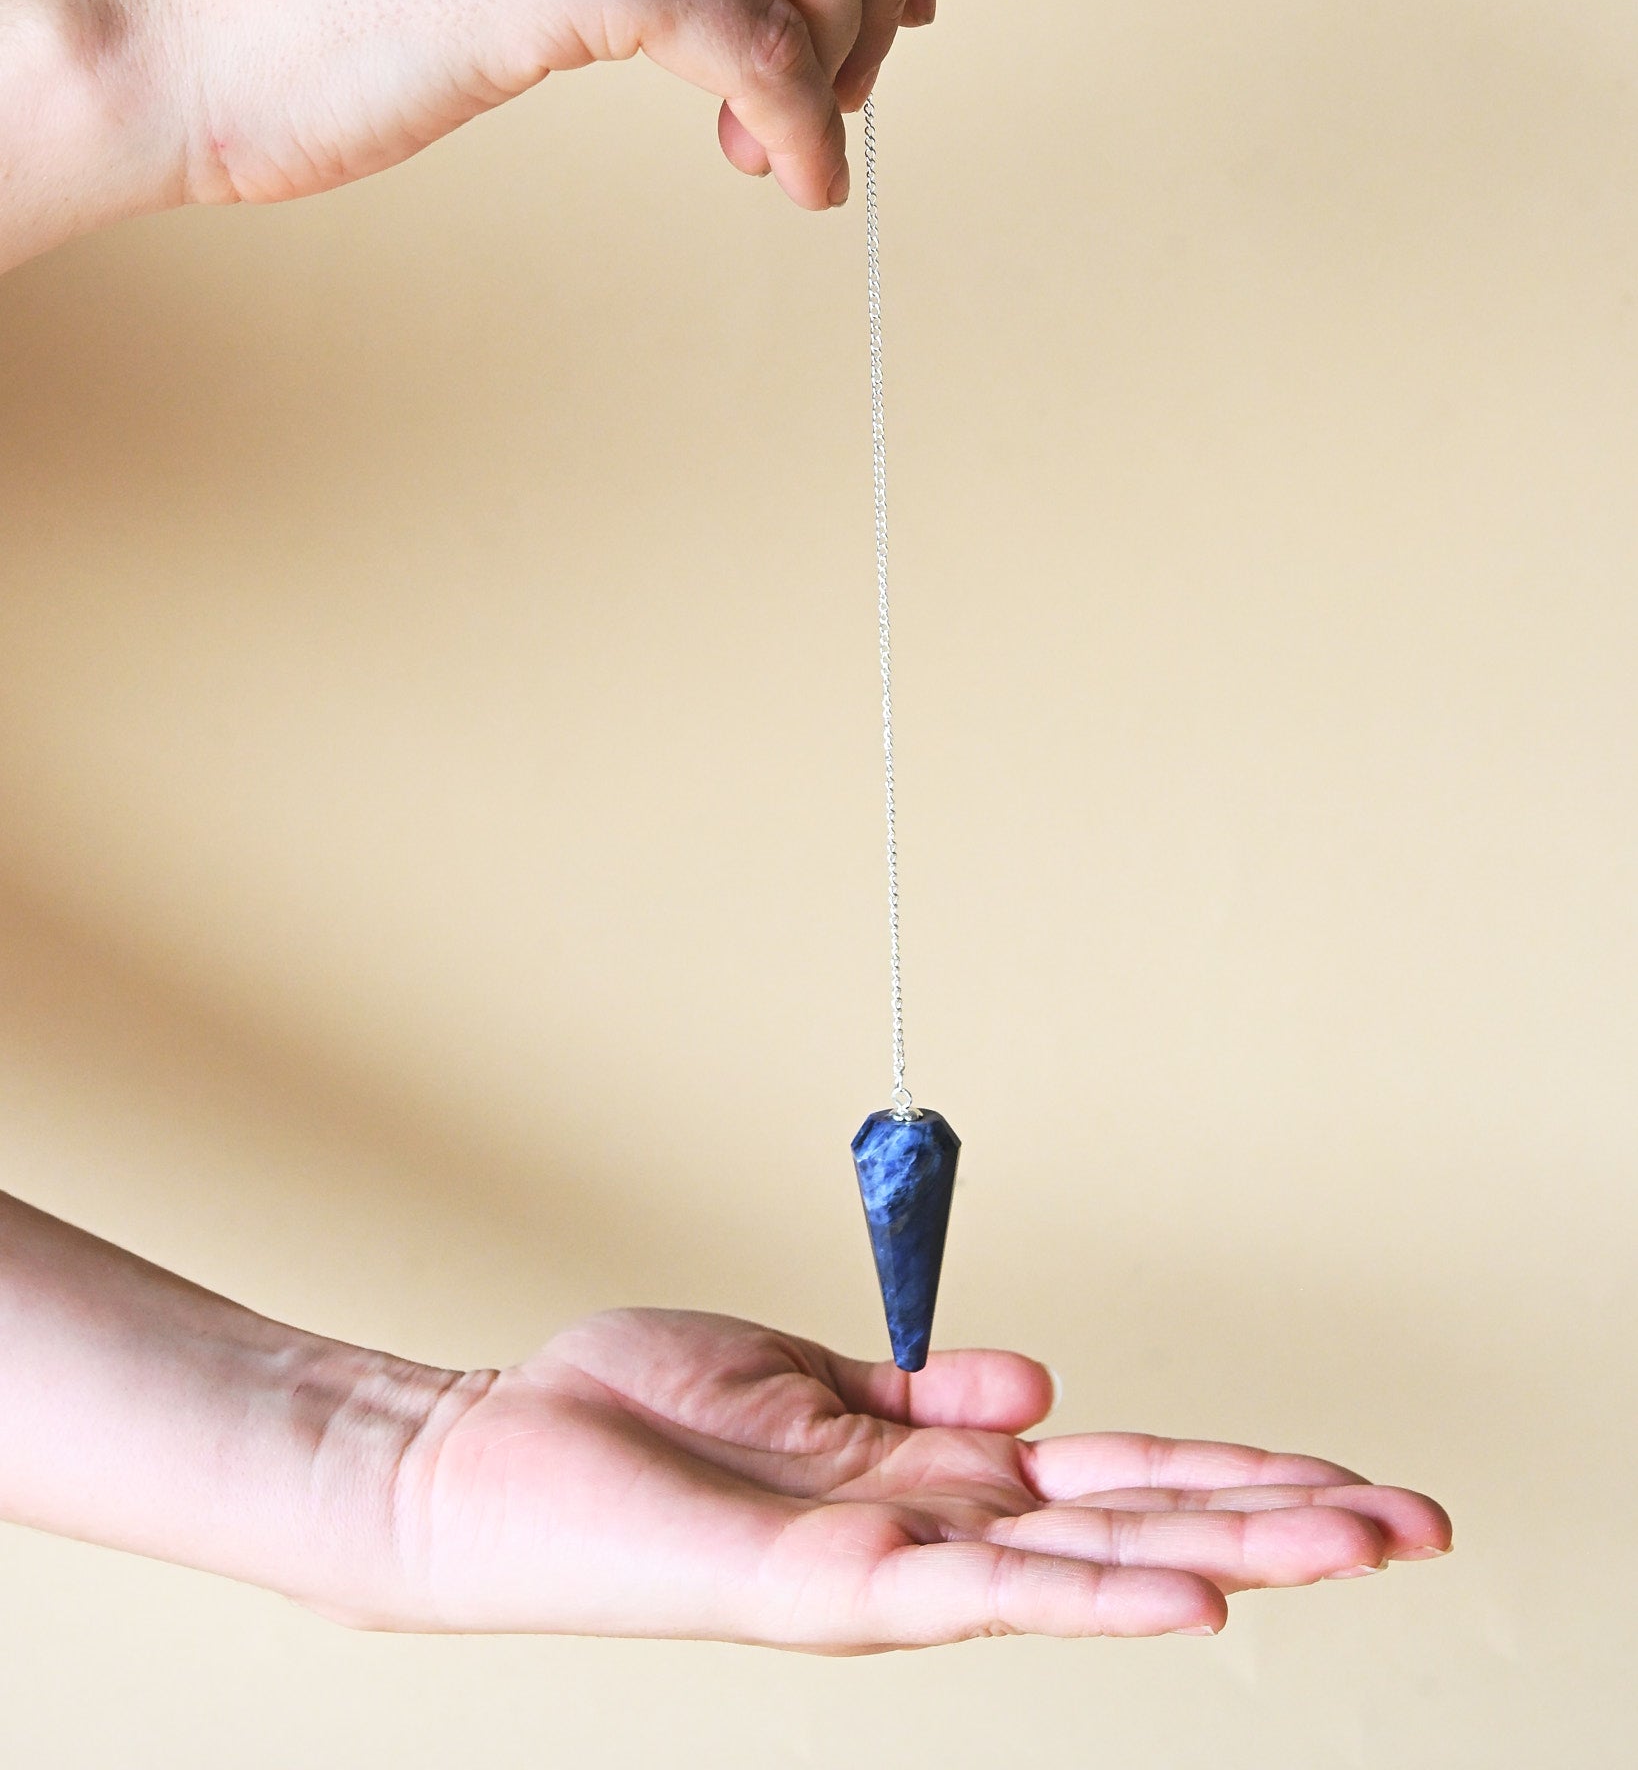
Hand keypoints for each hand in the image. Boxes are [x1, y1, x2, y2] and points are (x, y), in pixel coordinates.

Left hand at [369, 1308, 1452, 1647]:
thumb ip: (922, 1389)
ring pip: (1097, 1564)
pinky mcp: (834, 1582)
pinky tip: (1190, 1608)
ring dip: (1236, 1551)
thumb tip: (1043, 1384)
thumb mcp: (802, 1373)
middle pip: (1142, 1520)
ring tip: (1364, 1543)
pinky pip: (983, 1592)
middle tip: (1424, 1517)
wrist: (498, 1458)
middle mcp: (938, 1528)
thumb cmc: (639, 1417)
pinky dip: (1091, 1602)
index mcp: (938, 1470)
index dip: (1236, 1467)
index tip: (1349, 1471)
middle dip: (1284, 1516)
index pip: (1119, 1472)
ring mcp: (896, 1564)